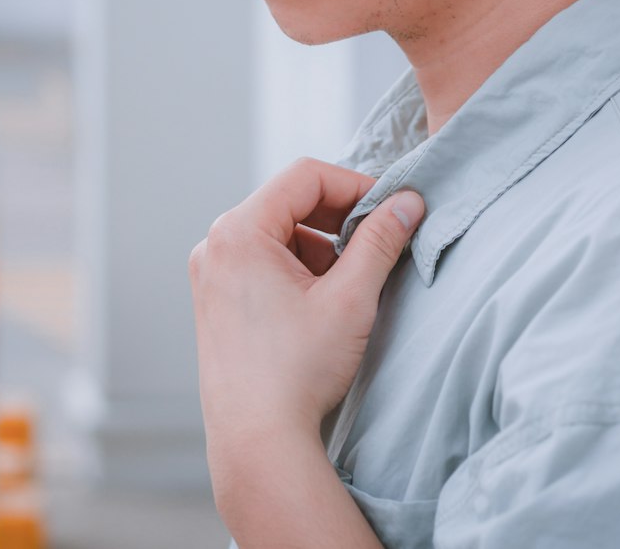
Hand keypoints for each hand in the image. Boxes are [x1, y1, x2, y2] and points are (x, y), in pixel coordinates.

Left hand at [188, 157, 424, 474]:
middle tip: (377, 244)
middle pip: (290, 202)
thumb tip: (408, 203)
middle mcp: (216, 245)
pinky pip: (263, 261)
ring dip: (321, 247)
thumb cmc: (297, 372)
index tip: (389, 210)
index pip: (306, 177)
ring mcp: (211, 273)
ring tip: (350, 286)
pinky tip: (323, 305)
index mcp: (239, 231)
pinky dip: (298, 269)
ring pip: (279, 233)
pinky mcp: (216, 299)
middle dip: (338, 220)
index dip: (355, 185)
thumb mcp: (350, 298)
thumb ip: (381, 241)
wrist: (257, 443)